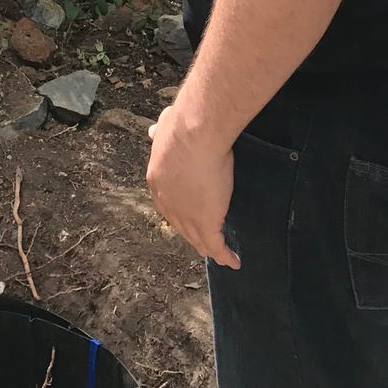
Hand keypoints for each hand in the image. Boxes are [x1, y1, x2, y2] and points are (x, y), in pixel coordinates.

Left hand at [146, 105, 240, 268]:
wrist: (194, 135)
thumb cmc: (182, 126)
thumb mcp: (164, 130)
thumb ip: (161, 135)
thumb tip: (154, 133)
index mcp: (157, 182)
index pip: (168, 204)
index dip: (179, 212)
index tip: (188, 215)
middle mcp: (167, 203)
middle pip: (181, 225)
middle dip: (192, 233)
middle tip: (203, 239)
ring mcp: (185, 215)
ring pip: (198, 238)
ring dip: (208, 248)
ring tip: (218, 254)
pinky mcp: (205, 221)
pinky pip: (216, 245)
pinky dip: (225, 255)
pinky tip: (233, 261)